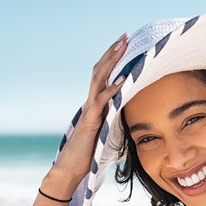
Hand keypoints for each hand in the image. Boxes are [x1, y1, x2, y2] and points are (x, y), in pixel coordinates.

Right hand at [46, 33, 129, 191]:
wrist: (71, 169)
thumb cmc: (89, 154)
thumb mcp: (110, 136)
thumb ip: (119, 127)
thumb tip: (134, 129)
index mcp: (96, 105)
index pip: (104, 76)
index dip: (114, 60)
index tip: (126, 45)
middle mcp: (91, 103)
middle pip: (101, 70)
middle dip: (113, 52)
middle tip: (126, 35)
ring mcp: (89, 110)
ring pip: (99, 79)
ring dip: (112, 61)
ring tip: (124, 46)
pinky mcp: (91, 121)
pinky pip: (102, 101)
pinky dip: (112, 89)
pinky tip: (124, 79)